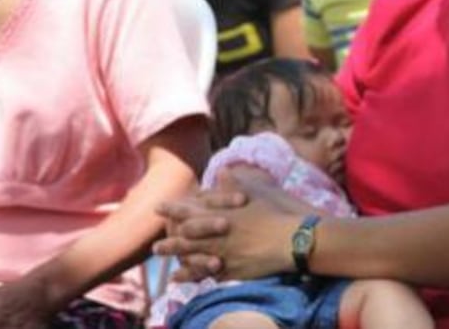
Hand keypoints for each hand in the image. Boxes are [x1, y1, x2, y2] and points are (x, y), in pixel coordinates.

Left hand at [154, 167, 314, 281]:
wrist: (293, 239)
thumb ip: (234, 184)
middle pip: (187, 239)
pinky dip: (200, 276)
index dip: (174, 210)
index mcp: (222, 214)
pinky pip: (211, 274)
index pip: (190, 211)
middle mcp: (219, 235)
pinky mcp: (234, 270)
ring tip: (170, 268)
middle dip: (170, 242)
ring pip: (195, 258)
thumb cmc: (276, 212)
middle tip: (155, 246)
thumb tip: (223, 170)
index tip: (159, 208)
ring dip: (180, 261)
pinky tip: (194, 278)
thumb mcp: (255, 193)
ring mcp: (225, 254)